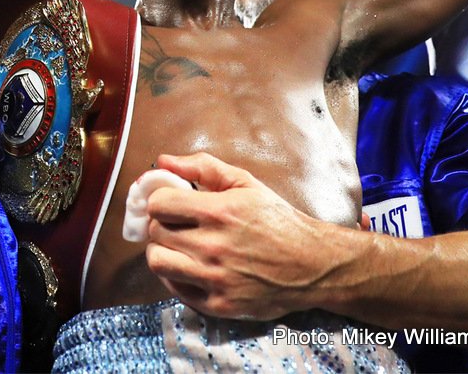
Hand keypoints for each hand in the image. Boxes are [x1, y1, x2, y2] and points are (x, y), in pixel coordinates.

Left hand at [142, 152, 339, 320]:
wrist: (311, 264)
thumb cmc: (276, 220)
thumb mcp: (244, 183)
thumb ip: (202, 167)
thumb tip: (163, 162)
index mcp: (219, 212)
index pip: (159, 204)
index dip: (161, 200)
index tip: (171, 203)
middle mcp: (214, 247)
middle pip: (155, 233)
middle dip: (162, 224)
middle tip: (177, 224)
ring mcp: (215, 279)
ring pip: (158, 262)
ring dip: (163, 250)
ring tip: (178, 246)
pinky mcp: (219, 305)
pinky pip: (175, 289)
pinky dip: (176, 275)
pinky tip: (191, 266)